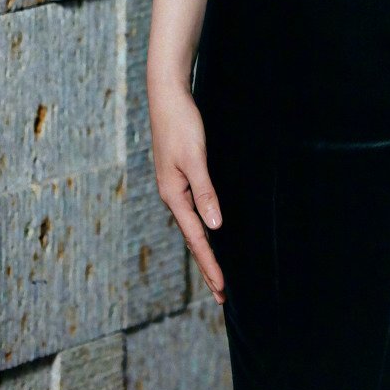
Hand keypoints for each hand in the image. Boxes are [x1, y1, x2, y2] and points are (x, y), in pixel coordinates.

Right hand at [148, 79, 225, 303]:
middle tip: (221, 294)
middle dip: (207, 266)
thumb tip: (215, 226)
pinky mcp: (180, 175)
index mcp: (174, 196)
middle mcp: (173, 195)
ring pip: (193, 226)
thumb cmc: (182, 124)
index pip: (197, 239)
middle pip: (193, 238)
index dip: (210, 264)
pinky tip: (210, 229)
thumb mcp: (195, 158)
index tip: (222, 288)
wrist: (167, 96)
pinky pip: (193, 210)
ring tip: (216, 271)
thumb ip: (205, 192)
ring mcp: (175, 186)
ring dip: (205, 249)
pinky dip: (202, 227)